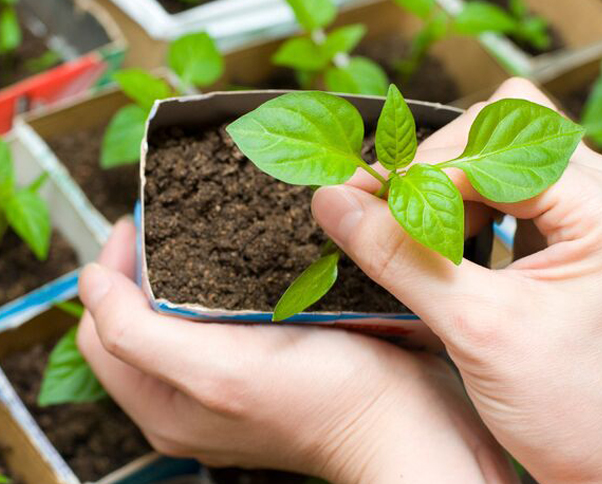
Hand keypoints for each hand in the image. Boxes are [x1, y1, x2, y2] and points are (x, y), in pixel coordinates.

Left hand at [77, 219, 517, 482]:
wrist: (403, 419)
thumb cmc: (325, 401)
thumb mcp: (220, 373)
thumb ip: (138, 335)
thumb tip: (90, 284)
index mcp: (164, 402)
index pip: (102, 326)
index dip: (112, 270)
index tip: (139, 223)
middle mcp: (188, 395)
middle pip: (137, 318)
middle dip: (145, 263)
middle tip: (170, 219)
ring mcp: (227, 380)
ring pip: (179, 314)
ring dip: (183, 267)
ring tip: (203, 229)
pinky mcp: (263, 363)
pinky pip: (221, 316)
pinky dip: (221, 281)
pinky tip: (246, 257)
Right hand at [311, 78, 601, 483]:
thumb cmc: (569, 405)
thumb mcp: (475, 329)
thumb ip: (400, 259)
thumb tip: (334, 203)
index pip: (491, 149)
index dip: (419, 169)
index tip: (359, 197)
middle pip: (498, 130)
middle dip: (432, 167)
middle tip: (382, 209)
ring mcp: (587, 206)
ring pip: (496, 151)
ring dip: (443, 184)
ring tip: (411, 231)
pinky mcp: (567, 227)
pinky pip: (502, 185)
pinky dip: (458, 203)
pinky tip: (440, 240)